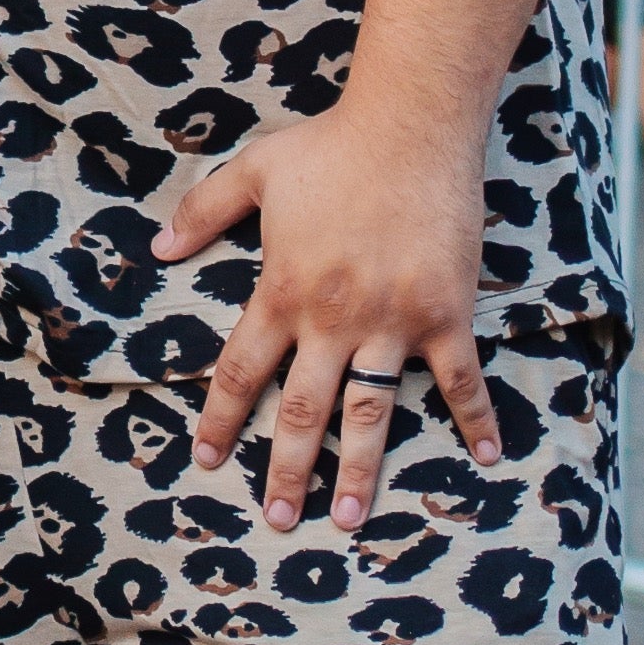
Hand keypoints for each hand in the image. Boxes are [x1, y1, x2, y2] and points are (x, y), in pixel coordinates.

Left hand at [155, 101, 503, 533]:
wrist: (411, 124)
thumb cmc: (331, 145)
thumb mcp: (253, 171)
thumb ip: (202, 212)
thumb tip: (157, 249)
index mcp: (282, 292)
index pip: (240, 372)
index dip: (222, 420)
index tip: (208, 461)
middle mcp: (332, 319)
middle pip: (302, 411)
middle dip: (287, 470)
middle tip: (279, 520)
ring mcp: (391, 322)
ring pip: (370, 412)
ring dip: (360, 471)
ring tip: (346, 519)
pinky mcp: (445, 314)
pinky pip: (461, 379)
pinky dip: (476, 419)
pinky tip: (487, 458)